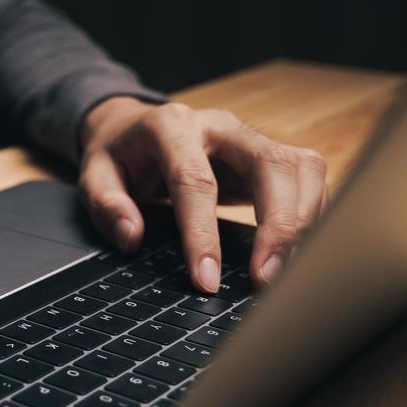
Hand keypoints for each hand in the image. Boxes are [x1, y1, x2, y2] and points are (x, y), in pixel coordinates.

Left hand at [78, 97, 328, 291]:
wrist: (137, 127)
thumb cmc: (120, 155)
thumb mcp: (93, 174)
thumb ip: (106, 204)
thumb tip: (131, 236)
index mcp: (171, 125)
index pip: (196, 181)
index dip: (203, 234)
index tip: (206, 280)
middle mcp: (221, 125)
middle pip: (269, 165)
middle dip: (277, 226)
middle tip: (267, 280)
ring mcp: (252, 137)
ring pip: (301, 168)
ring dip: (303, 222)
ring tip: (288, 273)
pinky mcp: (272, 154)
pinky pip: (309, 180)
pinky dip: (312, 216)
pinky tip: (300, 251)